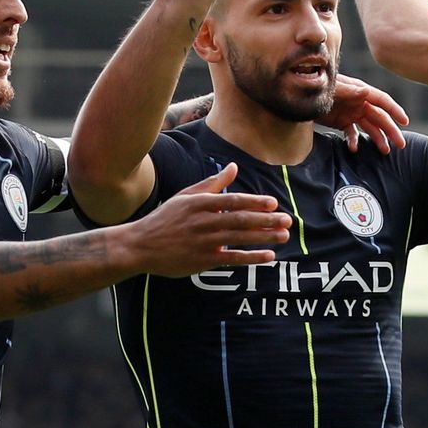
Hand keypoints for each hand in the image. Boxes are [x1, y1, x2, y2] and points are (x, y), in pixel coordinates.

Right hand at [132, 163, 289, 276]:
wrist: (140, 245)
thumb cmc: (165, 219)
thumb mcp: (186, 196)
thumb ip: (212, 183)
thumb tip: (234, 167)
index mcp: (200, 203)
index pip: (233, 201)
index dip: (255, 203)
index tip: (273, 203)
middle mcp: (204, 221)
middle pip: (241, 220)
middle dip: (266, 220)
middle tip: (287, 220)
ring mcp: (204, 242)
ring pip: (240, 238)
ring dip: (264, 238)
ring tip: (283, 236)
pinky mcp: (203, 260)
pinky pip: (233, 258)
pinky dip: (252, 257)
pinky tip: (268, 256)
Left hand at [318, 75, 408, 152]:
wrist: (299, 96)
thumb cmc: (317, 86)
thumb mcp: (333, 88)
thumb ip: (349, 91)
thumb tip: (366, 92)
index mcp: (359, 92)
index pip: (382, 101)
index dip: (394, 110)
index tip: (405, 122)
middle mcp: (358, 103)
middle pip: (379, 117)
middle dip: (391, 130)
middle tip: (401, 145)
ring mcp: (350, 113)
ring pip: (369, 127)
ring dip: (377, 138)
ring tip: (385, 151)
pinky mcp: (341, 121)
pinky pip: (351, 133)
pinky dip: (353, 141)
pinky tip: (353, 149)